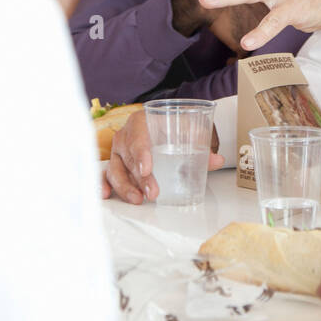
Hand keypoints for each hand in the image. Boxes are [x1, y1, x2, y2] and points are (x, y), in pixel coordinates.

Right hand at [101, 110, 223, 203]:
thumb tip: (217, 160)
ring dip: (125, 186)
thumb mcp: (188, 131)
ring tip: (138, 199)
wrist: (164, 124)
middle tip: (152, 192)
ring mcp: (118, 151)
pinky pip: (106, 174)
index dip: (141, 154)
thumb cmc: (173, 126)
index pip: (138, 137)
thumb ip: (202, 145)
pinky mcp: (115, 164)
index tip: (147, 170)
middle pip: (128, 157)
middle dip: (139, 177)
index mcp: (142, 121)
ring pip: (115, 168)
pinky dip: (104, 184)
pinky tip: (106, 195)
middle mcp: (126, 135)